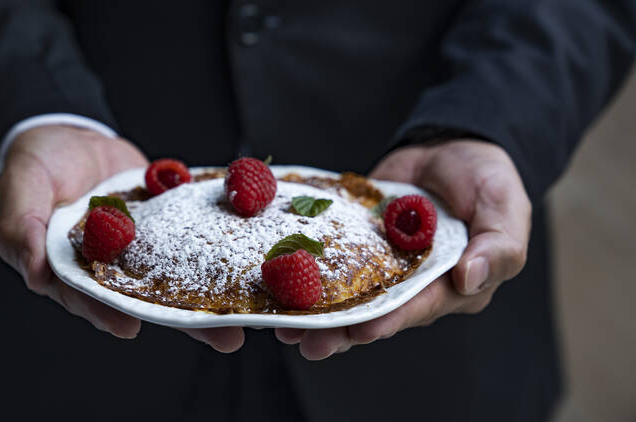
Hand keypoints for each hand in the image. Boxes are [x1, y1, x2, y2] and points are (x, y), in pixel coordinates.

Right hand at [0, 125, 243, 351]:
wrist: (72, 136)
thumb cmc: (38, 163)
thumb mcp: (22, 187)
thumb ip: (22, 227)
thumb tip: (35, 274)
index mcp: (71, 269)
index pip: (89, 297)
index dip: (106, 312)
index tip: (129, 326)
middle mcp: (111, 267)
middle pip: (145, 300)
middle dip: (181, 319)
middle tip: (222, 337)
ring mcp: (142, 248)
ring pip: (176, 278)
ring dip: (209, 298)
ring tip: (244, 317)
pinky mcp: (166, 228)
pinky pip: (191, 242)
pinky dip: (217, 254)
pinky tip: (245, 264)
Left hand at [275, 140, 530, 359]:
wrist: (450, 146)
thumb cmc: (488, 181)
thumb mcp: (505, 208)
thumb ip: (498, 246)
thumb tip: (470, 278)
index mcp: (453, 285)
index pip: (419, 308)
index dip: (390, 320)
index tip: (361, 331)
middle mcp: (414, 283)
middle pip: (376, 311)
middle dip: (343, 329)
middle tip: (310, 342)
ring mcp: (383, 264)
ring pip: (349, 294)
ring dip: (320, 311)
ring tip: (286, 326)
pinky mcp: (360, 243)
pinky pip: (335, 260)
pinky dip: (309, 272)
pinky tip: (282, 285)